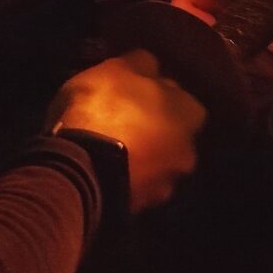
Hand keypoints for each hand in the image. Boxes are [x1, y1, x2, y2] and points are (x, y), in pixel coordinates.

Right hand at [48, 50, 205, 212]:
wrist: (81, 171)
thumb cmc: (105, 110)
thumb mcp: (117, 69)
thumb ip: (140, 64)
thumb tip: (151, 64)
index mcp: (191, 114)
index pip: (184, 100)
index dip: (160, 95)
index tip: (137, 93)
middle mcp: (189, 151)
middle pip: (173, 135)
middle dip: (154, 130)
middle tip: (123, 122)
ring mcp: (166, 184)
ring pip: (156, 164)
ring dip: (140, 158)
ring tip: (108, 149)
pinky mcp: (141, 208)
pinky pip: (134, 186)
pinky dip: (124, 178)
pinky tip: (101, 170)